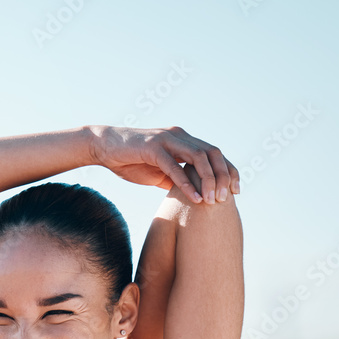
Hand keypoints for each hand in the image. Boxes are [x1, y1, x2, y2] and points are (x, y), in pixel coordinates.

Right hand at [88, 125, 239, 204]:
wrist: (102, 147)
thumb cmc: (128, 160)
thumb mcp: (157, 172)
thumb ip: (174, 178)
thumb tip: (189, 194)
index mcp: (184, 140)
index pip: (215, 154)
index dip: (229, 171)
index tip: (236, 192)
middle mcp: (180, 136)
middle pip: (213, 153)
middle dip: (224, 176)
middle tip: (227, 198)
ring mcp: (167, 140)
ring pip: (199, 158)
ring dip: (209, 180)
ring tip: (212, 201)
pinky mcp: (152, 148)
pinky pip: (175, 167)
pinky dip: (187, 184)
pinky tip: (195, 198)